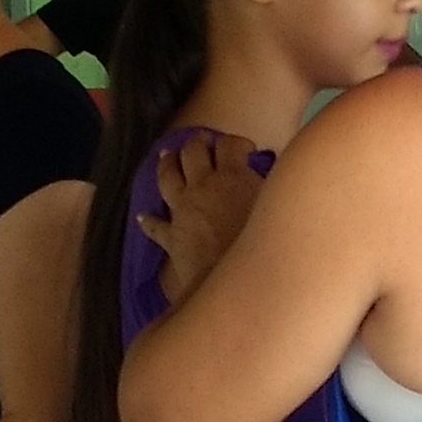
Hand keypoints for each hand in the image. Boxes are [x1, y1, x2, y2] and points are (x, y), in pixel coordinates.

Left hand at [138, 134, 264, 308]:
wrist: (236, 282)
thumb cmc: (264, 243)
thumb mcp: (276, 207)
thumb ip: (274, 189)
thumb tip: (279, 177)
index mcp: (231, 176)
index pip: (229, 144)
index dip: (237, 141)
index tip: (245, 148)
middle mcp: (202, 186)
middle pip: (192, 152)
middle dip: (197, 142)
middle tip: (201, 139)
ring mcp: (182, 210)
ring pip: (167, 177)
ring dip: (166, 164)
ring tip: (166, 155)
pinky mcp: (171, 237)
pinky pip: (155, 226)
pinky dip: (149, 220)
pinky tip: (142, 216)